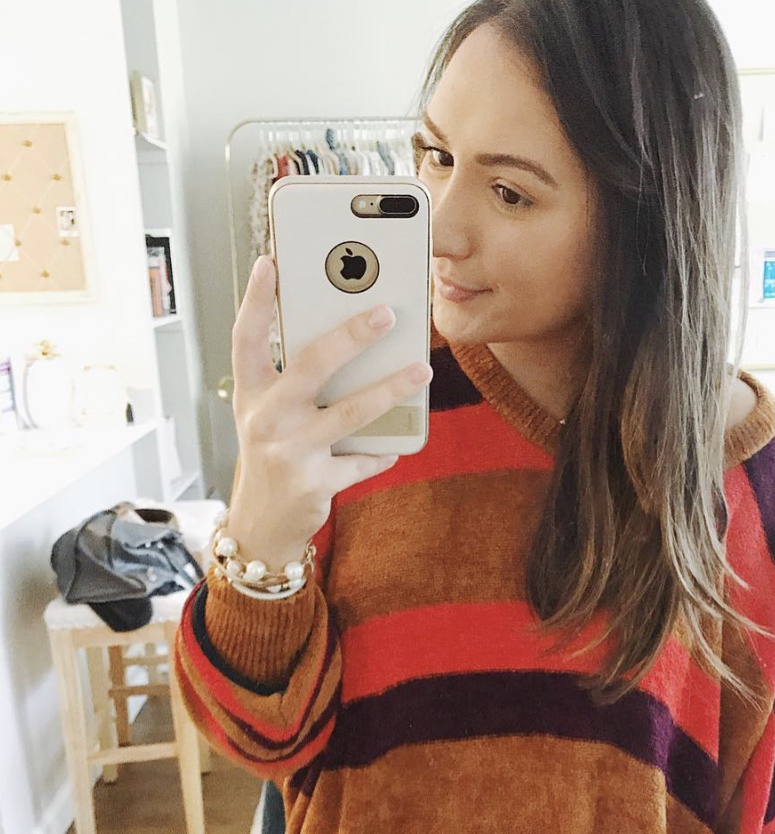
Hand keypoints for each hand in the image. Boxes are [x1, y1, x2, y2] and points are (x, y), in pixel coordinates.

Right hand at [229, 254, 431, 556]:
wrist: (263, 523)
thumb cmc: (274, 454)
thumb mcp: (270, 414)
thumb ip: (297, 380)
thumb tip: (354, 334)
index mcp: (251, 395)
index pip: (247, 339)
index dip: (255, 301)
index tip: (270, 263)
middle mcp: (265, 420)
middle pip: (311, 366)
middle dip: (352, 336)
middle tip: (388, 313)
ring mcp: (289, 453)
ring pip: (350, 412)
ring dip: (391, 389)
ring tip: (422, 371)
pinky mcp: (315, 484)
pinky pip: (362, 460)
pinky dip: (382, 452)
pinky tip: (397, 446)